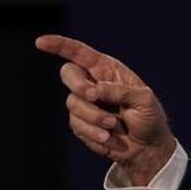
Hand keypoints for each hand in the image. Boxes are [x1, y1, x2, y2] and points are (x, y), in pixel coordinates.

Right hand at [36, 34, 176, 185]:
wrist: (147, 147)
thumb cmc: (149, 118)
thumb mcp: (144, 100)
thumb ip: (121, 91)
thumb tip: (96, 89)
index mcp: (108, 70)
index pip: (80, 53)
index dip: (59, 46)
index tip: (41, 42)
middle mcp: (92, 83)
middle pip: (68, 74)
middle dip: (79, 85)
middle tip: (94, 96)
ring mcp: (85, 104)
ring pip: (73, 104)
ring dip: (94, 117)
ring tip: (114, 125)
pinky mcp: (81, 123)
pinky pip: (76, 124)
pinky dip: (93, 132)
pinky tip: (108, 137)